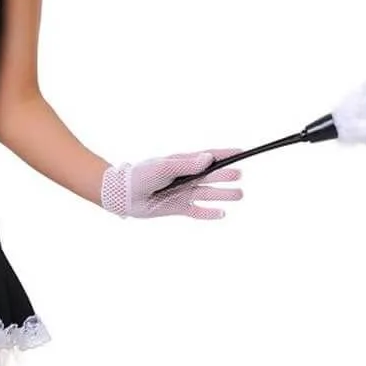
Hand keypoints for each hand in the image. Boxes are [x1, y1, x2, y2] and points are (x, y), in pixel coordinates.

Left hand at [100, 148, 243, 218]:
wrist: (124, 194)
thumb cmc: (142, 175)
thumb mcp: (164, 166)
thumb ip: (186, 164)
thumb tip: (208, 159)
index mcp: (184, 162)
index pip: (210, 157)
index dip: (226, 154)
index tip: (242, 152)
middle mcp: (187, 177)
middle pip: (212, 176)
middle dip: (227, 175)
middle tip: (240, 175)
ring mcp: (183, 192)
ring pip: (208, 193)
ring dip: (223, 194)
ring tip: (239, 195)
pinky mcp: (178, 207)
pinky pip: (197, 211)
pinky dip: (209, 213)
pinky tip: (222, 214)